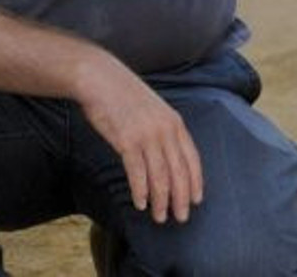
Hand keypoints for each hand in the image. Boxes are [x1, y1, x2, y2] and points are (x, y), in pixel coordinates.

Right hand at [77, 60, 203, 223]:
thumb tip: (168, 158)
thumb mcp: (153, 111)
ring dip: (160, 200)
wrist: (100, 79)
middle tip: (181, 217)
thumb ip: (163, 131)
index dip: (196, 181)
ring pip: (160, 176)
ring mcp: (146, 135)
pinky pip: (137, 172)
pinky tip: (140, 203)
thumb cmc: (124, 96)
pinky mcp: (126, 140)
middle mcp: (165, 130)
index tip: (197, 199)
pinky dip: (140, 191)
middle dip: (181, 197)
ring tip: (159, 216)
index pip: (192, 158)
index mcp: (175, 122)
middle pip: (179, 171)